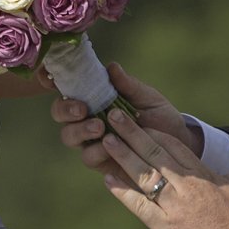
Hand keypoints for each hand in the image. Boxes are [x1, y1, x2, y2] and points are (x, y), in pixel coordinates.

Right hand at [49, 63, 197, 173]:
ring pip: (68, 135)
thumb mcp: (147, 97)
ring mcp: (91, 140)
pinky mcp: (100, 161)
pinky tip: (110, 146)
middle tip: (82, 108)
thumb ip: (128, 85)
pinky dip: (97, 150)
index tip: (52, 78)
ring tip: (100, 127)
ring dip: (80, 130)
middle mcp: (87, 118)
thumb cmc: (160, 117)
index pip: (67, 86)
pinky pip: (88, 156)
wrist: (177, 145)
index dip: (50, 80)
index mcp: (94, 97)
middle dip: (66, 109)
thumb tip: (111, 67)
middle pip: (59, 112)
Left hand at [99, 107, 228, 228]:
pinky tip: (108, 178)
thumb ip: (228, 180)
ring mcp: (175, 206)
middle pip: (156, 153)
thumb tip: (221, 172)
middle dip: (134, 133)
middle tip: (116, 116)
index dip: (156, 133)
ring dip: (123, 155)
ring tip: (106, 139)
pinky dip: (122, 191)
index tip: (141, 122)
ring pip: (145, 174)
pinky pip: (139, 205)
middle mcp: (187, 187)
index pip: (176, 148)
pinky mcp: (165, 227)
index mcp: (204, 177)